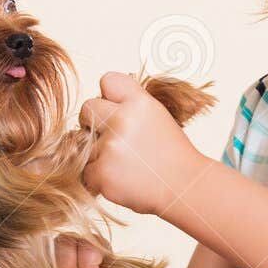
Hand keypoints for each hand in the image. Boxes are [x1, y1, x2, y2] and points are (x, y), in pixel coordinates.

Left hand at [79, 71, 206, 215]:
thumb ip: (129, 106)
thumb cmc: (170, 154)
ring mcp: (111, 147)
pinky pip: (85, 172)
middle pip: (87, 109)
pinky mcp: (102, 173)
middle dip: (93, 123)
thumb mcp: (157, 116)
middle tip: (112, 139)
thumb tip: (100, 102)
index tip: (114, 109)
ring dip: (97, 155)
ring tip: (124, 164)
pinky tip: (121, 179)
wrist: (185, 187)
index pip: (108, 80)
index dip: (107, 96)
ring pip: (83, 144)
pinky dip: (98, 178)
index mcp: (140, 103)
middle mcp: (123, 120)